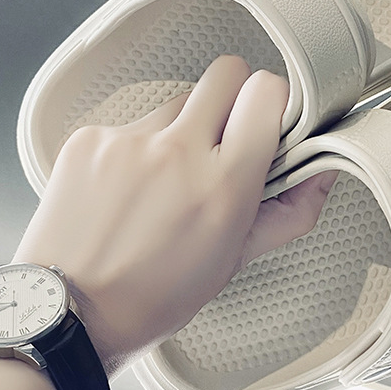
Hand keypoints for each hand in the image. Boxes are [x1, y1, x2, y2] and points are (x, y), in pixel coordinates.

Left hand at [13, 56, 334, 378]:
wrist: (67, 316)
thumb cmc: (156, 295)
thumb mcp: (236, 260)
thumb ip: (291, 211)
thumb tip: (323, 170)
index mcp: (223, 183)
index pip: (266, 90)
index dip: (272, 101)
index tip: (266, 121)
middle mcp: (177, 151)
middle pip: (226, 73)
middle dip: (233, 99)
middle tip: (221, 140)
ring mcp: (128, 140)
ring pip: (177, 101)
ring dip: (182, 128)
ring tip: (165, 180)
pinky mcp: (90, 139)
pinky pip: (133, 122)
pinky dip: (139, 146)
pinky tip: (128, 188)